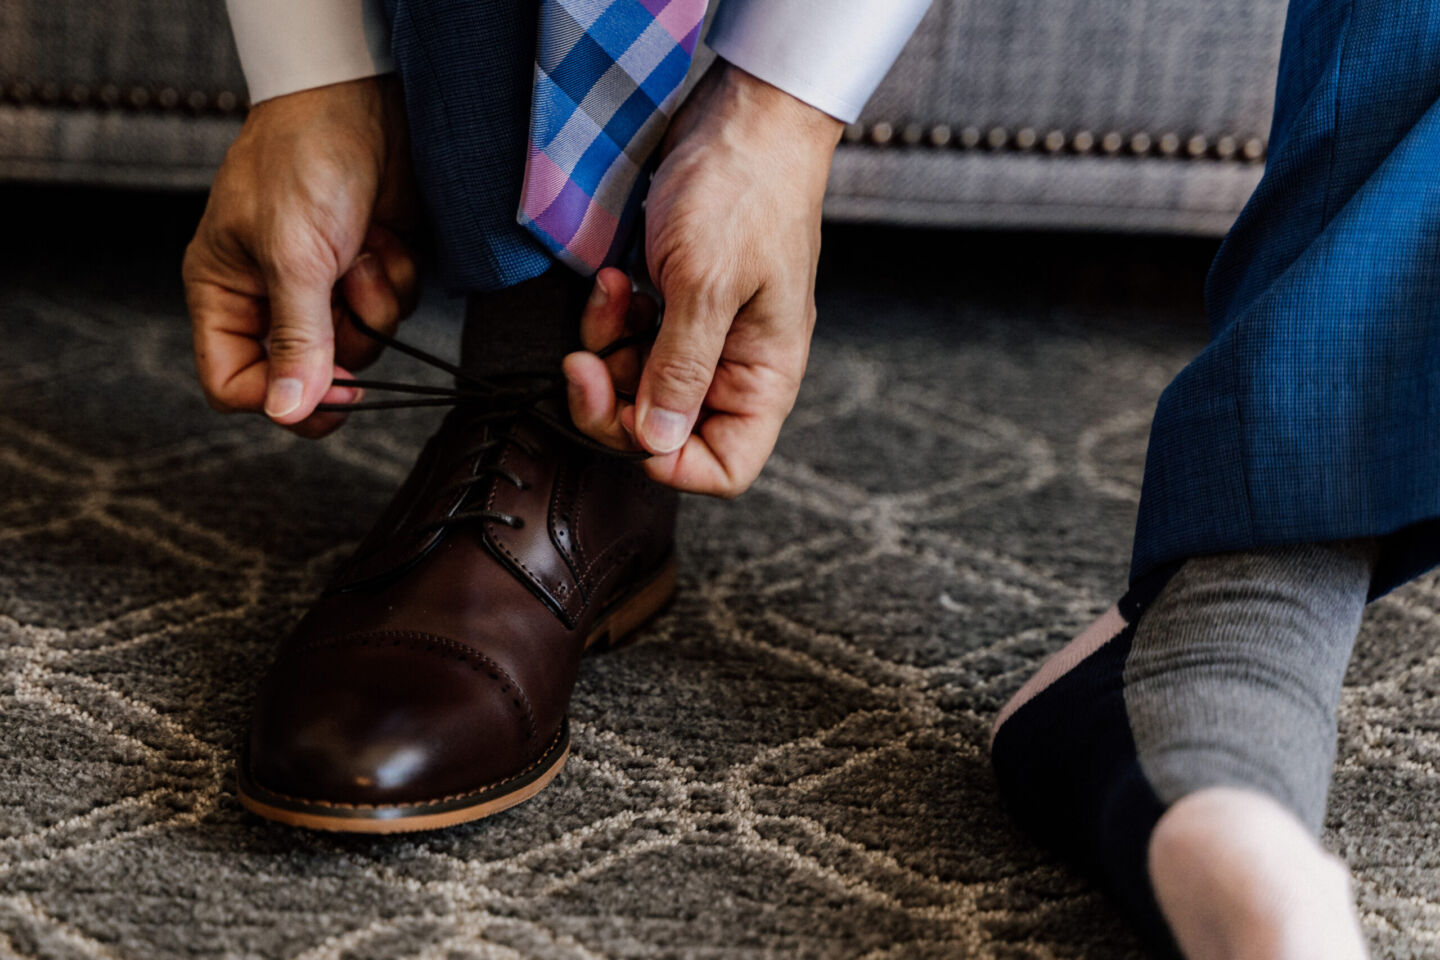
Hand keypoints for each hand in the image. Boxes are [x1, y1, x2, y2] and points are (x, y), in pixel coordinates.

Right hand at [182, 76, 419, 437]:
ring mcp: (326, 286)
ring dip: (374, 302)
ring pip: (362, 343)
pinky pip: (394, 311)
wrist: (360, 103)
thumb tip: (287, 412)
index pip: (233, 382)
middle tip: (348, 298)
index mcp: (226, 295)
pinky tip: (384, 239)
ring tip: (362, 250)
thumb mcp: (293, 258)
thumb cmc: (302, 163)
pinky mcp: (371, 272)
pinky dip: (397, 278)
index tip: (327, 395)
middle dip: (343, 341)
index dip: (277, 399)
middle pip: (311, 372)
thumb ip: (296, 340)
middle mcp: (273, 297)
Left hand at [563, 61, 842, 496]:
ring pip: (634, 386)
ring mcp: (700, 337)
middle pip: (663, 432)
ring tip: (610, 294)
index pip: (723, 467)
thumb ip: (678, 369)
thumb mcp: (707, 284)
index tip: (629, 426)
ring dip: (607, 349)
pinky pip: (628, 342)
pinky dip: (611, 319)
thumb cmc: (745, 192)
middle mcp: (732, 368)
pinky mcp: (671, 306)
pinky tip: (613, 280)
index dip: (671, 464)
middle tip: (584, 362)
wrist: (741, 118)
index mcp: (762, 378)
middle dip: (614, 401)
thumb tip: (654, 442)